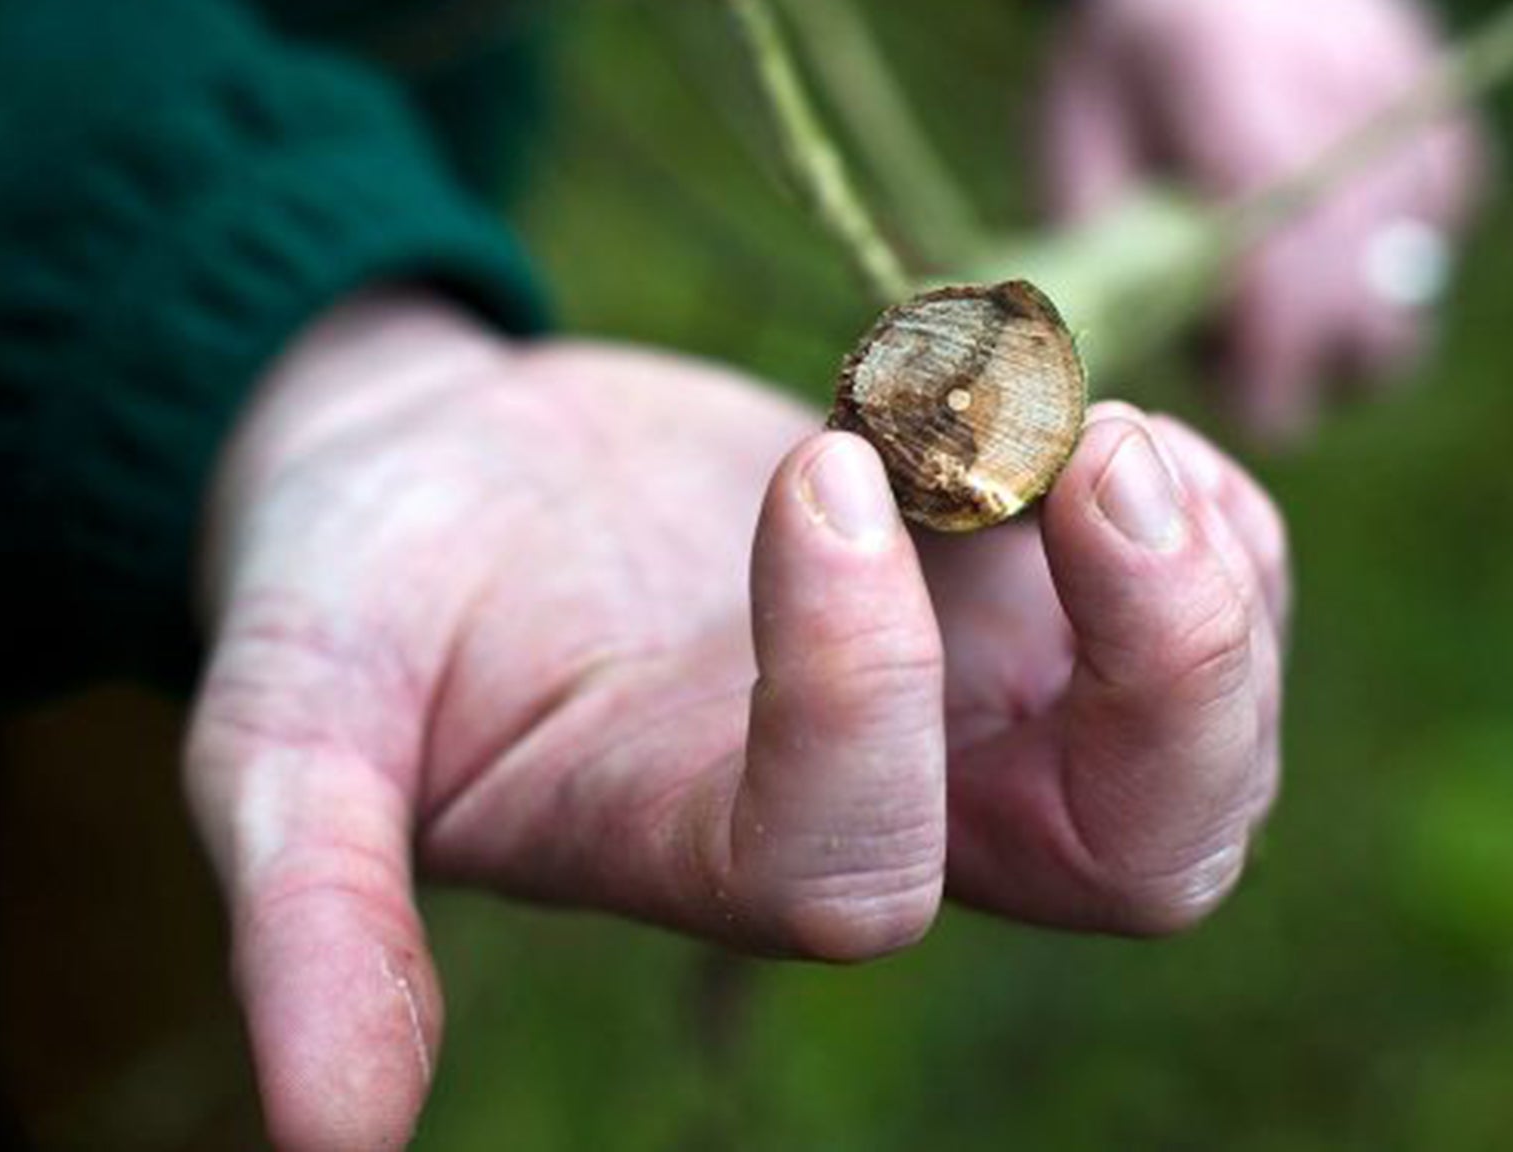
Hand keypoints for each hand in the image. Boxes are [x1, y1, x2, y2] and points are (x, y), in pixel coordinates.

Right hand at [186, 292, 1287, 1150]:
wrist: (454, 471)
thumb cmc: (361, 594)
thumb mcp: (289, 727)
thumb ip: (314, 904)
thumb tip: (320, 1144)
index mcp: (702, 853)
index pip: (855, 869)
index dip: (863, 689)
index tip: (810, 468)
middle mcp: (881, 810)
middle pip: (1134, 860)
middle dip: (1172, 675)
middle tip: (1103, 469)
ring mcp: (975, 711)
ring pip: (1206, 748)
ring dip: (1208, 581)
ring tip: (1102, 433)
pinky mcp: (1023, 607)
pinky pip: (1222, 596)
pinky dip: (1215, 512)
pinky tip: (1106, 431)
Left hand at [1040, 0, 1489, 442]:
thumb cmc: (1133, 50)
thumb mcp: (1076, 120)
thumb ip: (1096, 226)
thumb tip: (1124, 349)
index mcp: (1222, 66)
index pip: (1279, 236)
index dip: (1275, 344)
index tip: (1253, 407)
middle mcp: (1334, 77)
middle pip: (1363, 276)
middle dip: (1315, 360)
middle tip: (1249, 377)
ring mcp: (1409, 97)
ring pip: (1411, 278)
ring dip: (1350, 328)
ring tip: (1271, 303)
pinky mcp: (1449, 123)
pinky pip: (1434, 242)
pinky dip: (1379, 275)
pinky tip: (1317, 246)